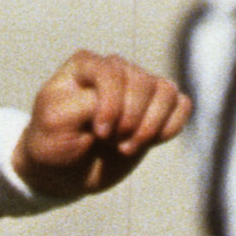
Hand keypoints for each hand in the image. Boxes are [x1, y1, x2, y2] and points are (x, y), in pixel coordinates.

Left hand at [17, 52, 190, 203]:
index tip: (99, 132)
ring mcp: (140, 86)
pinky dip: (169, 127)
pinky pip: (182, 105)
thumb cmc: (53, 140)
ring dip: (150, 126)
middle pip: (142, 82)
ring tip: (126, 147)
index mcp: (85, 64)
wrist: (63, 170)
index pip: (112, 71)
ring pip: (166, 91)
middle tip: (111, 142)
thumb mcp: (57, 119)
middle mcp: (116, 69)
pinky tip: (149, 142)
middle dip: (130, 119)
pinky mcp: (158, 107)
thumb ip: (89, 102)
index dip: (111, 103)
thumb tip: (128, 99)